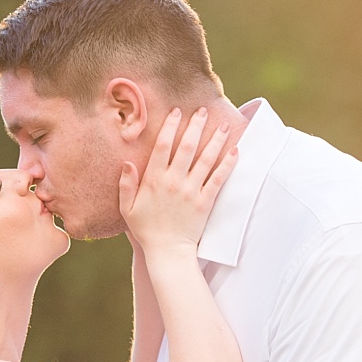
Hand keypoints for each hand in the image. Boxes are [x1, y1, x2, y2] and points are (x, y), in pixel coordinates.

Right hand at [119, 107, 238, 257]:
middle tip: (202, 110)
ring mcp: (191, 191)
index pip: (163, 146)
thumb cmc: (146, 229)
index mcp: (153, 180)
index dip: (171, 127)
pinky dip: (228, 163)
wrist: (168, 251)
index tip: (177, 112)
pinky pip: (218, 178)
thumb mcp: (127, 208)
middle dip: (195, 126)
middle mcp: (173, 181)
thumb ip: (126, 184)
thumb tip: (126, 162)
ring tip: (223, 125)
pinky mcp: (205, 201)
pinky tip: (235, 150)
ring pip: (206, 159)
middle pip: (187, 147)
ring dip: (215, 140)